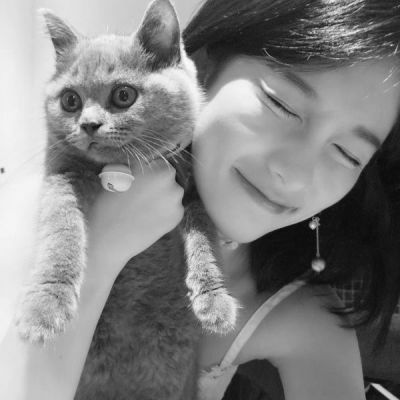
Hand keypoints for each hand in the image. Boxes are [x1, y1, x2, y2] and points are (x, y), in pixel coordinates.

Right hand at [86, 160, 183, 279]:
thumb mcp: (119, 175)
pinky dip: (166, 212)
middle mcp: (170, 180)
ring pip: (173, 194)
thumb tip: (146, 165)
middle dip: (159, 184)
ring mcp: (176, 199)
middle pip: (169, 178)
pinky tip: (150, 218)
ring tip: (145, 208)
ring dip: (164, 198)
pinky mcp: (178, 216)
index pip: (160, 163)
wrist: (108, 238)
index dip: (151, 171)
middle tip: (144, 195)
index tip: (144, 179)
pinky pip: (174, 209)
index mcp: (155, 166)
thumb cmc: (107, 204)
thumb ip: (138, 168)